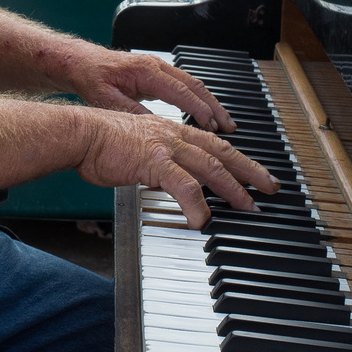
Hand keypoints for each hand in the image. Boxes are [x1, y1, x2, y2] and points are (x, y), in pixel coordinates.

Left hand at [53, 44, 235, 133]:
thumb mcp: (108, 100)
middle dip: (215, 107)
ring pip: (193, 85)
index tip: (212, 126)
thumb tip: (155, 127)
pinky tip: (206, 113)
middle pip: (195, 86)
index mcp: (147, 71)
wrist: (80, 63)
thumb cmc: (92, 77)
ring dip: (210, 103)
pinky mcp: (157, 74)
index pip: (181, 92)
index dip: (199, 110)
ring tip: (224, 123)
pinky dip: (199, 99)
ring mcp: (159, 68)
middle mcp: (157, 66)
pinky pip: (185, 86)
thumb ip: (132, 113)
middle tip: (229, 127)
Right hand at [75, 108, 277, 227]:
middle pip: (223, 153)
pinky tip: (204, 219)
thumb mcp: (138, 150)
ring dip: (233, 189)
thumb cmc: (100, 142)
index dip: (238, 159)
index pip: (214, 145)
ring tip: (248, 207)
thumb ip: (157, 164)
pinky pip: (183, 184)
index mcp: (171, 132)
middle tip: (270, 187)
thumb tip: (167, 180)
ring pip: (212, 167)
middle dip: (250, 172)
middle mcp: (175, 135)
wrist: (81, 134)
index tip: (253, 173)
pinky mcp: (154, 161)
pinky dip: (197, 203)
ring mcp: (167, 147)